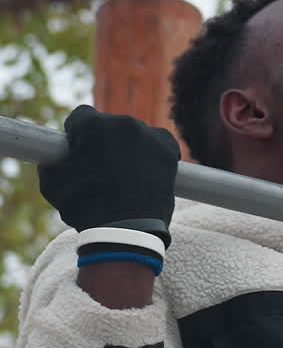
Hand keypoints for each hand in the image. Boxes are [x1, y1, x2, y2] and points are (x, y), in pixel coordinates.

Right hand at [37, 104, 179, 244]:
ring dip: (128, 148)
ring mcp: (147, 134)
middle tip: (102, 169)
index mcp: (91, 124)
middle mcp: (121, 121)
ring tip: (125, 177)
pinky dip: (153, 152)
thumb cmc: (84, 208)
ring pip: (133, 134)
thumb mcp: (51, 184)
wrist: (125, 230)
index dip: (77, 135)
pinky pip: (158, 142)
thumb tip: (54, 156)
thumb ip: (51, 161)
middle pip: (109, 125)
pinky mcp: (167, 148)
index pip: (80, 117)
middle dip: (104, 142)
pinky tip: (147, 170)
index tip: (79, 150)